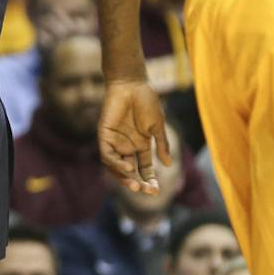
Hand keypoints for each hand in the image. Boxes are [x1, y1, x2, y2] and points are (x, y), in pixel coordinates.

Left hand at [98, 80, 171, 194]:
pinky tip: (127, 168)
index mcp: (141, 145)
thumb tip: (168, 164)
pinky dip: (116, 164)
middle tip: (146, 190)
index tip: (156, 189)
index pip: (144, 168)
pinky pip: (107, 155)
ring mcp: (115, 142)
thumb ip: (162, 145)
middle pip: (130, 172)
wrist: (132, 83)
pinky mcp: (105, 135)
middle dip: (137, 183)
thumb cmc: (146, 101)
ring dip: (125, 178)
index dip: (150, 179)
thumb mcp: (157, 126)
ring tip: (136, 184)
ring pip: (116, 167)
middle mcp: (127, 146)